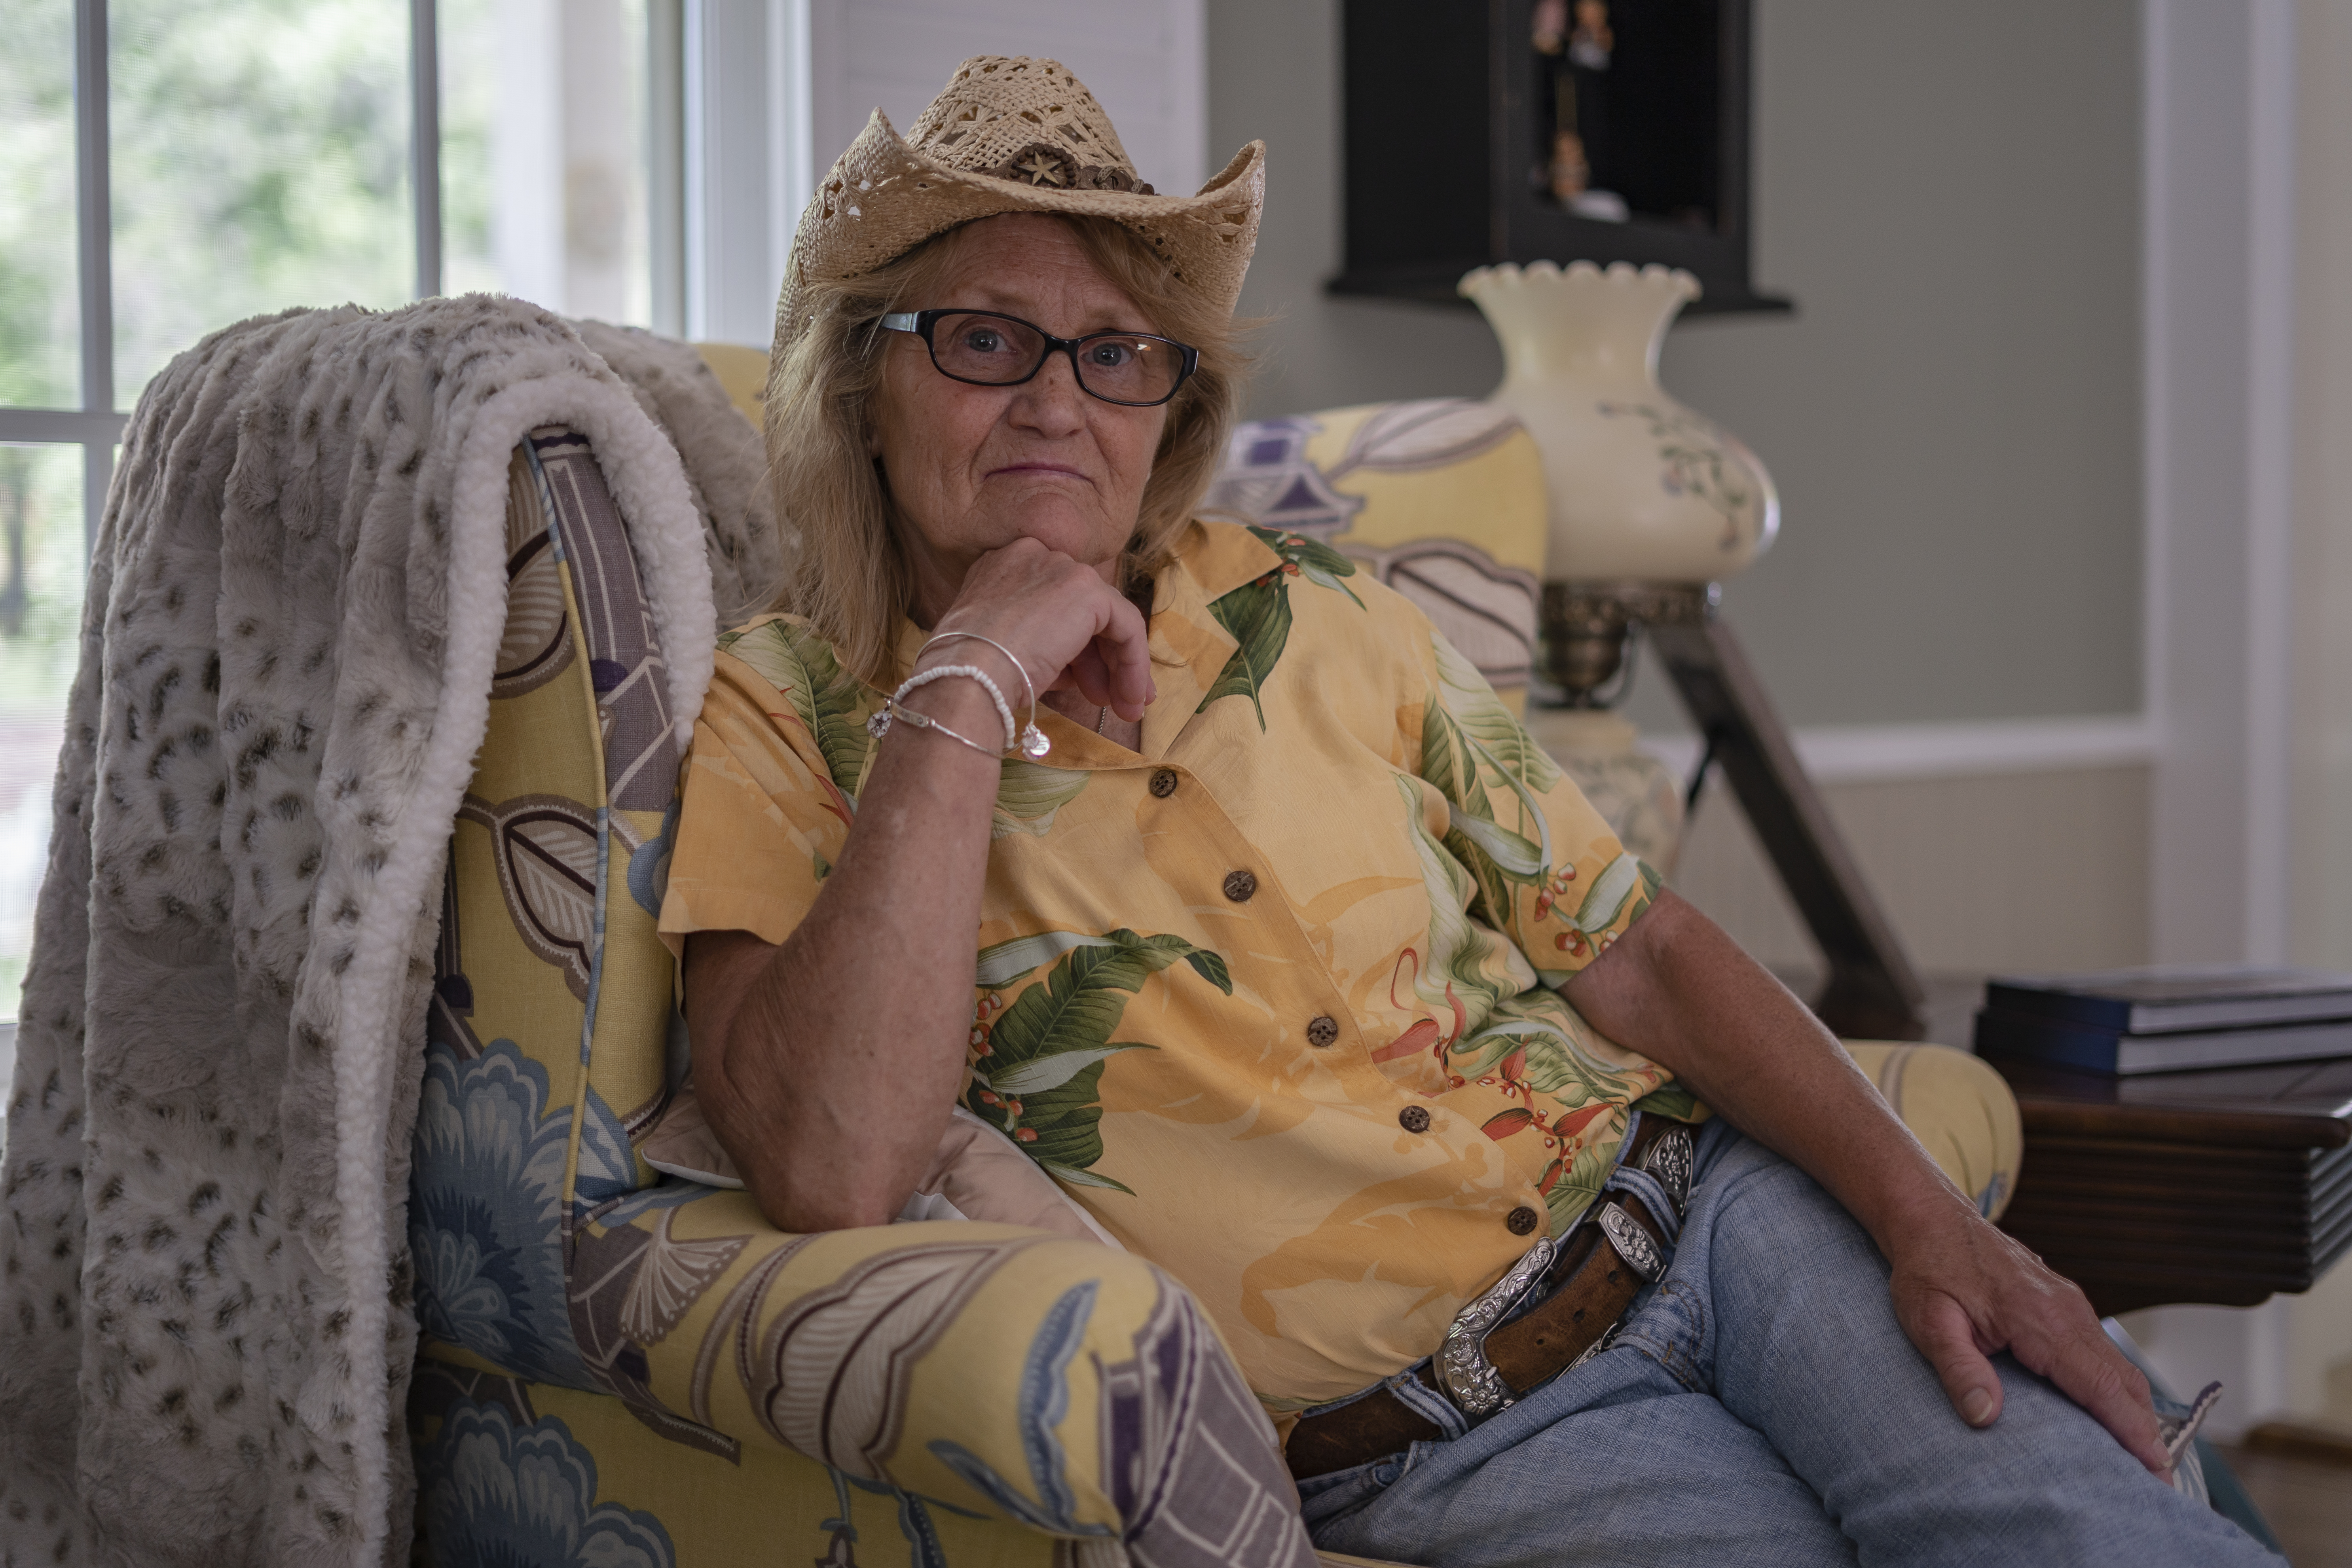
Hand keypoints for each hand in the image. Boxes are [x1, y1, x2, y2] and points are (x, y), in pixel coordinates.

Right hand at [922, 538, 1154, 721]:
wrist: (966, 675)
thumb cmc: (972, 674)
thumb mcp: (1004, 649)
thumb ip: (1042, 644)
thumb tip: (1078, 669)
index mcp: (1005, 566)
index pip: (1055, 604)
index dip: (1075, 647)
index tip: (1083, 682)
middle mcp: (1035, 556)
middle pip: (1083, 611)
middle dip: (1101, 660)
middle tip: (1111, 698)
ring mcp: (1062, 568)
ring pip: (1107, 618)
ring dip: (1120, 667)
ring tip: (1125, 708)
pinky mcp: (1087, 589)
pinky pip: (1126, 625)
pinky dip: (1133, 662)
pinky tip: (1131, 695)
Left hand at [1885, 1201, 2169, 1472]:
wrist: (1932, 1221)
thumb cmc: (1928, 1270)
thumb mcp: (1928, 1321)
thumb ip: (1958, 1368)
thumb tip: (1985, 1415)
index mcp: (2041, 1319)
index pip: (2102, 1385)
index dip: (2132, 1431)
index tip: (2155, 1470)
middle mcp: (2067, 1311)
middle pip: (2123, 1381)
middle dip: (2146, 1432)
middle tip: (2160, 1483)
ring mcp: (2071, 1306)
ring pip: (2119, 1366)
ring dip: (2136, 1411)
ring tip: (2145, 1460)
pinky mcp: (2065, 1305)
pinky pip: (2102, 1352)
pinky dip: (2118, 1387)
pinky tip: (2115, 1414)